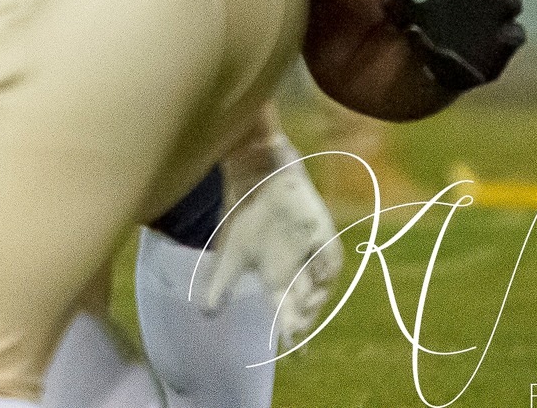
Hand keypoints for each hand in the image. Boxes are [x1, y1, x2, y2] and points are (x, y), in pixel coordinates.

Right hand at [206, 154, 344, 348]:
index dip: (293, 334)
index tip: (295, 356)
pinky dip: (325, 268)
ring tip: (304, 307)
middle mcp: (298, 269)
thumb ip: (220, 285)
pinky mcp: (322, 231)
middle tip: (296, 335)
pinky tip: (316, 277)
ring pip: (322, 284)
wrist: (254, 179)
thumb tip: (206, 314)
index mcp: (278, 278)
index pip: (288, 312)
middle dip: (303, 320)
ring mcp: (312, 251)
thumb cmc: (245, 218)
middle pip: (307, 303)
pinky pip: (331, 257)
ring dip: (315, 298)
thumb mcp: (230, 256)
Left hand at [384, 0, 524, 91]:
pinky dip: (510, 36)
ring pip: (509, 6)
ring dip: (508, 1)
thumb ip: (401, 9)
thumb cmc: (433, 32)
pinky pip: (512, 39)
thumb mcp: (413, 18)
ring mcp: (497, 22)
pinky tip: (506, 35)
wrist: (443, 69)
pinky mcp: (503, 47)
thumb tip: (386, 0)